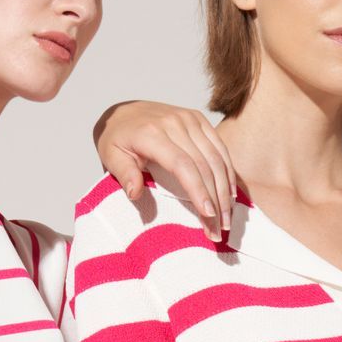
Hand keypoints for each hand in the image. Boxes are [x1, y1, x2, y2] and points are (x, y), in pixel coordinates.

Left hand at [94, 102, 236, 235]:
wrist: (123, 112)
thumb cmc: (117, 139)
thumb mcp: (111, 157)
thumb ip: (124, 174)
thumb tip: (135, 194)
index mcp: (152, 133)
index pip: (182, 165)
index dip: (198, 191)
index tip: (208, 215)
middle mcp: (174, 123)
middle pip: (204, 164)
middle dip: (215, 199)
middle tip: (219, 229)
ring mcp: (189, 119)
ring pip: (216, 157)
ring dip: (225, 190)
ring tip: (226, 218)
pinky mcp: (198, 119)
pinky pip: (220, 147)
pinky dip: (228, 172)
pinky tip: (231, 195)